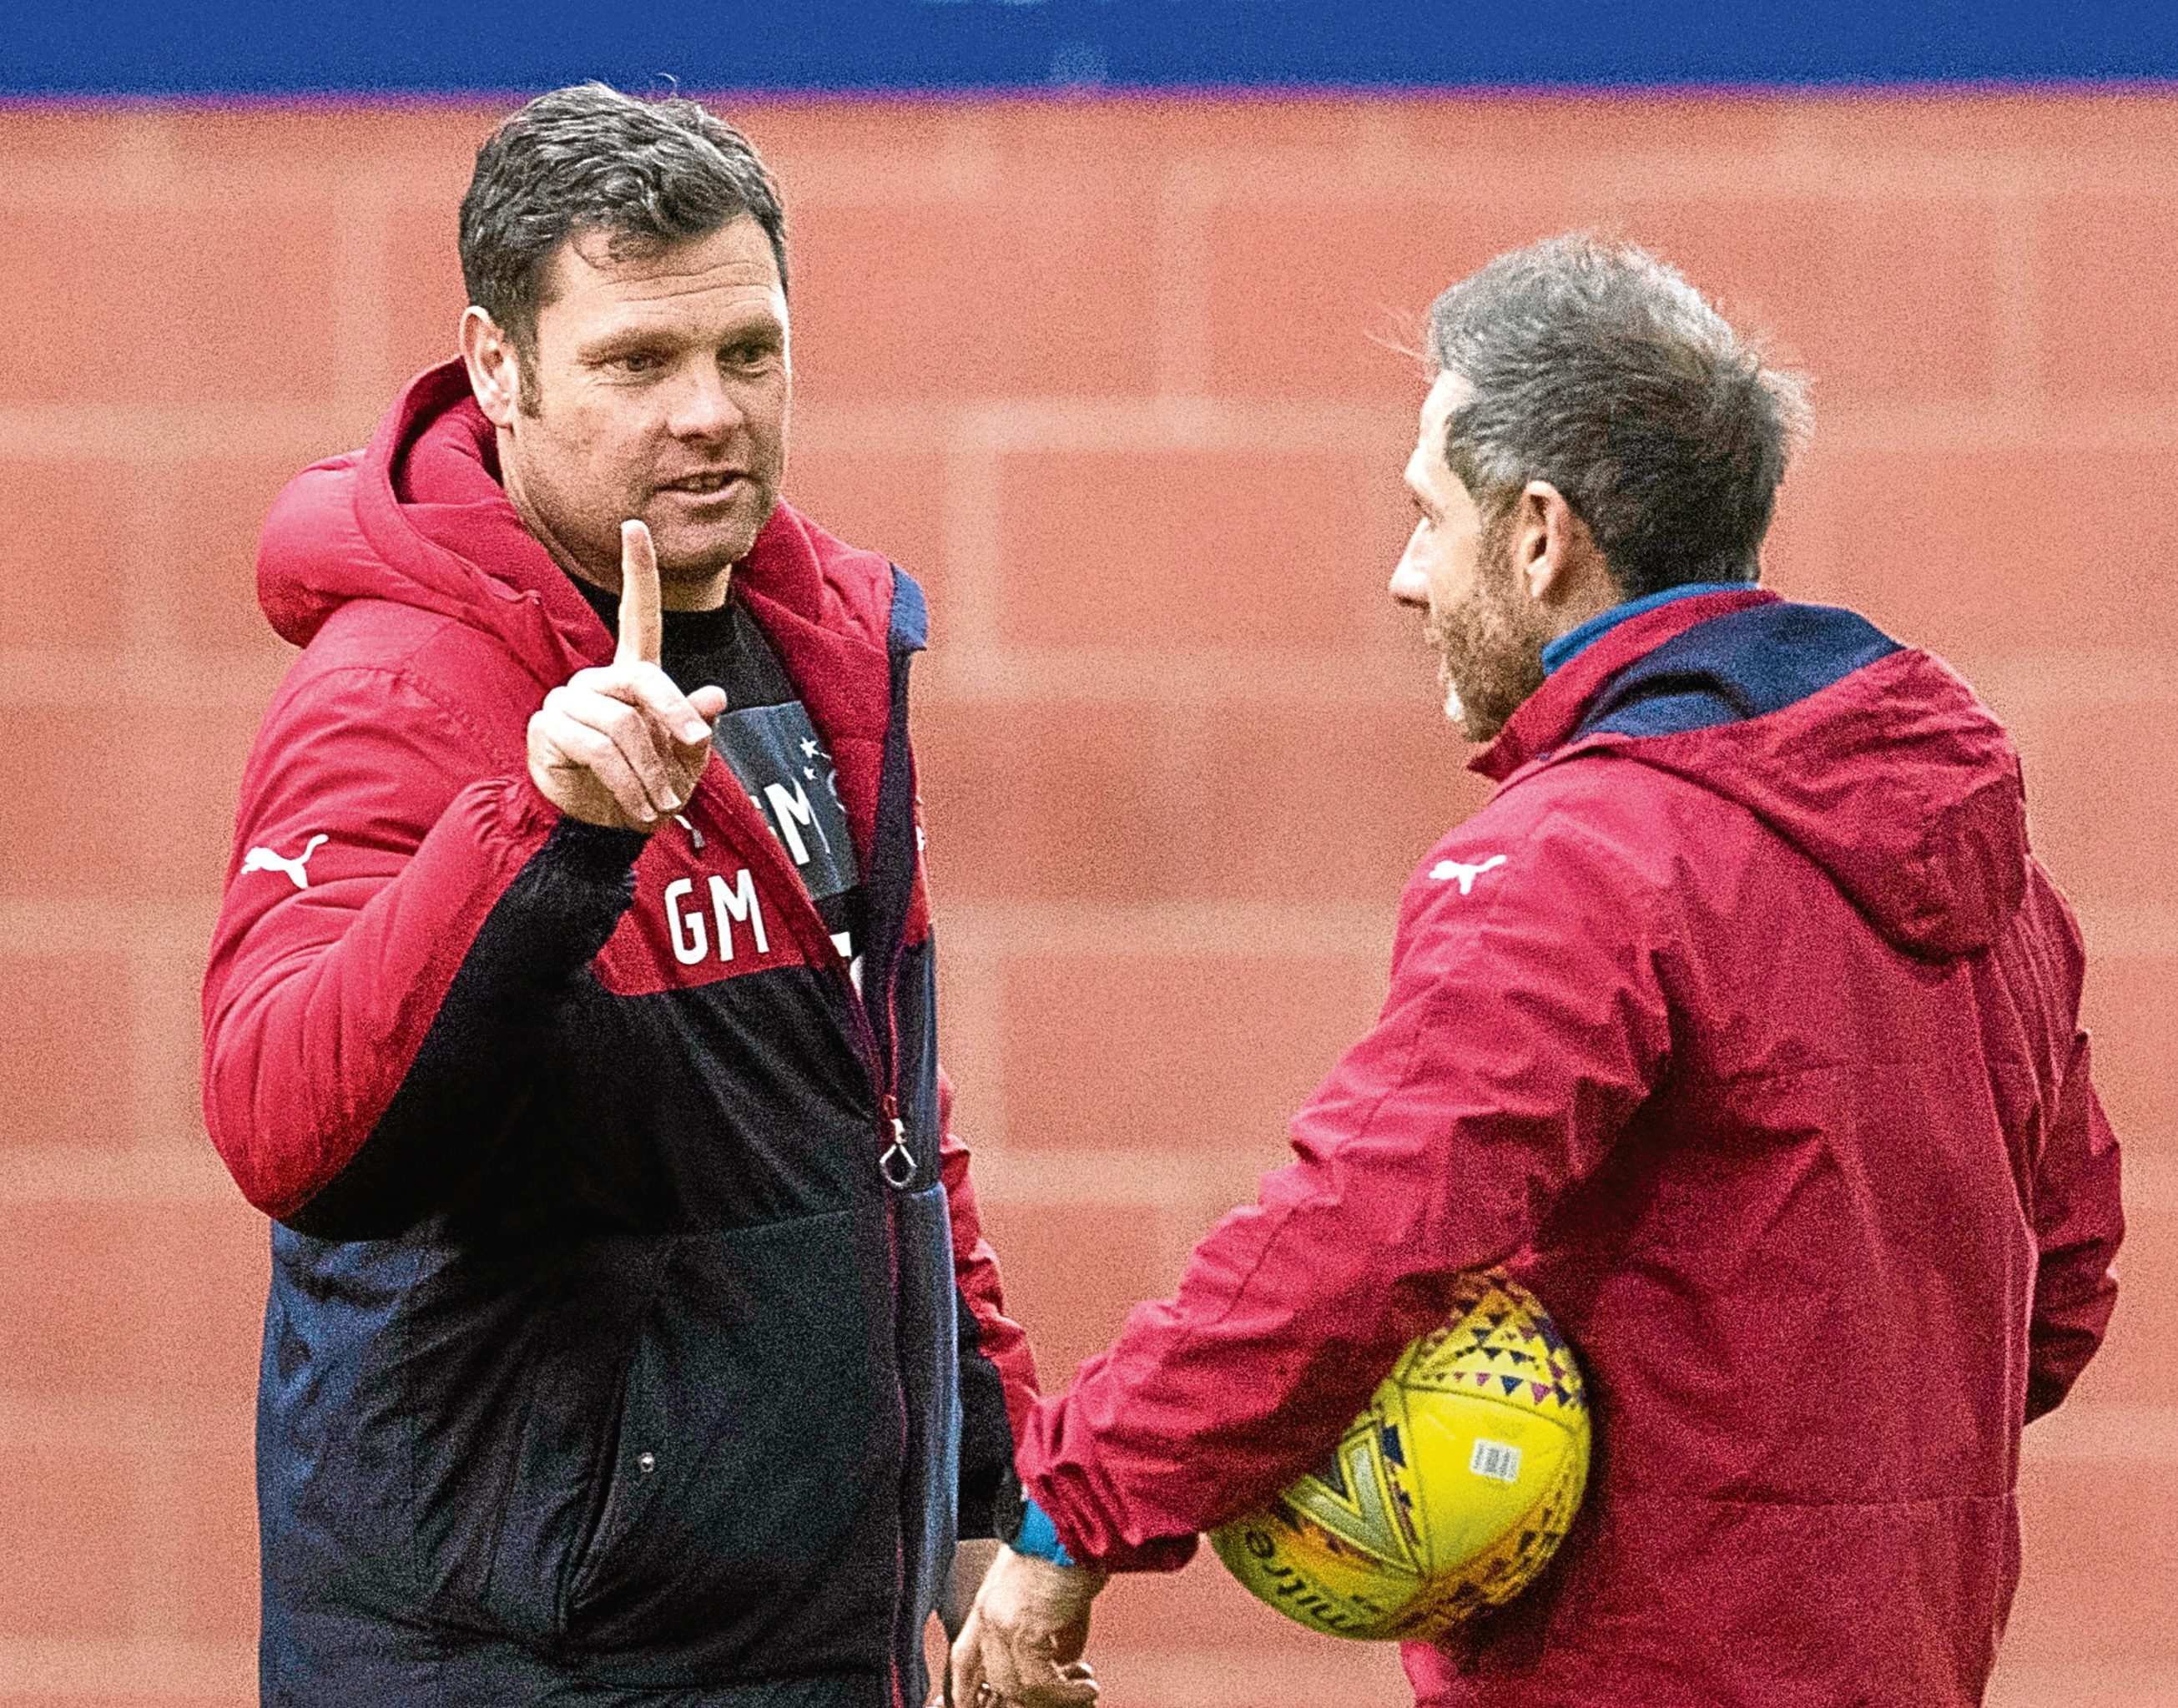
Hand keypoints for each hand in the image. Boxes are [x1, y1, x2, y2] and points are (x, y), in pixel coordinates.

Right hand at [527, 520, 728, 830]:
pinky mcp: (548, 729)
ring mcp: (568, 701)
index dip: (638, 571)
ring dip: (652, 770)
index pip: (635, 614)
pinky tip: (639, 806)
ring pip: (623, 723)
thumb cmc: (647, 789)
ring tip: (661, 804)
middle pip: (643, 679)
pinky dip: (629, 782)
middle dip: (675, 715)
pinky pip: (599, 749)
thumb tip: (715, 695)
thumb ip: (695, 727)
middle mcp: (598, 681)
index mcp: (633, 675)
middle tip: (697, 748)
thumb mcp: (683, 761)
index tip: (635, 524)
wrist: (604, 831)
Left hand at [947, 1546, 1105, 1707]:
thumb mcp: (1056, 1592)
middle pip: (991, 1679)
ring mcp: (1001, 1621)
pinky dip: (1065, 1694)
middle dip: (1021, 1698)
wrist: (1074, 1520)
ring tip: (1083, 1692)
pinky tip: (1085, 1687)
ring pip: (1016, 1686)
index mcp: (990, 1600)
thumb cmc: (1071, 1543)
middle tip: (1060, 1699)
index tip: (977, 1705)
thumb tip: (1067, 1658)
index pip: (964, 1658)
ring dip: (1053, 1698)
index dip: (966, 1689)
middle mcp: (987, 1613)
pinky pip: (1040, 1682)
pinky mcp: (1024, 1629)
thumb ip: (1056, 1628)